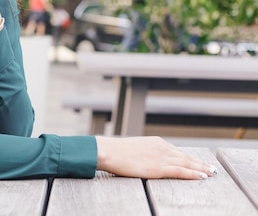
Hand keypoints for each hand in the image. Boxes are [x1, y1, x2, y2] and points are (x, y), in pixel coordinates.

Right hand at [95, 136, 216, 179]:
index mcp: (156, 142)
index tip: (198, 162)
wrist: (108, 151)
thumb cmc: (116, 152)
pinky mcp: (158, 168)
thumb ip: (145, 152)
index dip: (189, 158)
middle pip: (185, 156)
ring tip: (211, 173)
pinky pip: (181, 171)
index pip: (177, 151)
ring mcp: (161, 157)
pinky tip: (202, 176)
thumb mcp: (134, 149)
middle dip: (199, 163)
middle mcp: (161, 147)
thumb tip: (146, 159)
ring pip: (187, 163)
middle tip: (211, 168)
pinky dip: (193, 173)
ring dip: (201, 168)